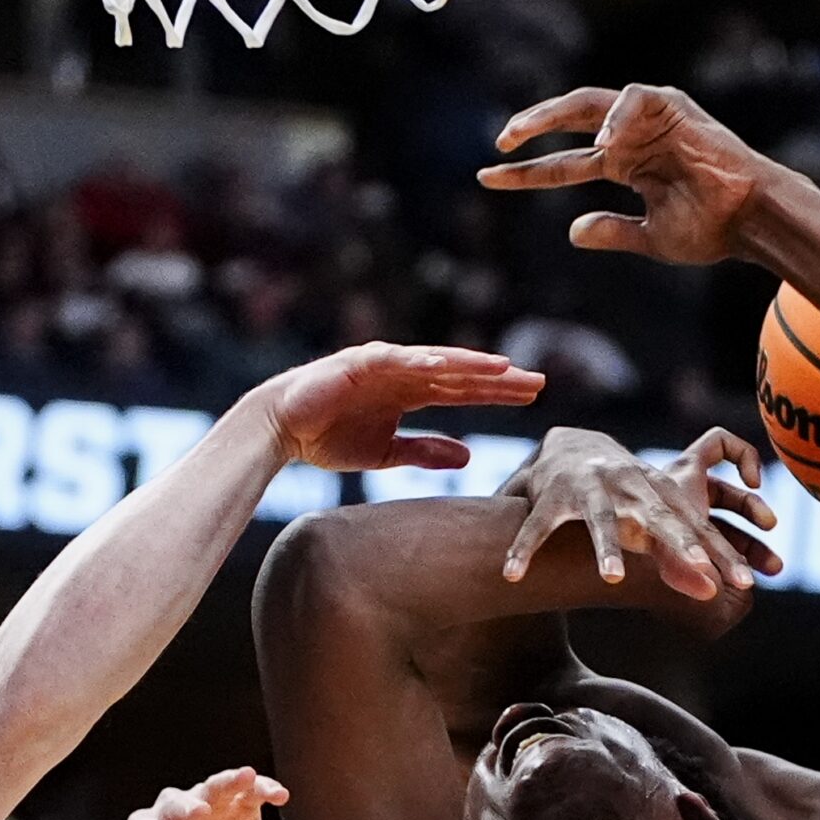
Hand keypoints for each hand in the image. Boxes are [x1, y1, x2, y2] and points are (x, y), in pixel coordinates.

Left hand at [123, 768, 289, 819]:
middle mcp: (171, 814)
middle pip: (175, 803)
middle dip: (187, 808)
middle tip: (200, 813)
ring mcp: (207, 807)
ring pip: (213, 788)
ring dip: (229, 781)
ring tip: (247, 776)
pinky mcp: (238, 809)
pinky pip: (251, 793)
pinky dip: (264, 789)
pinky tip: (279, 794)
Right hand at [259, 343, 545, 472]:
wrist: (282, 429)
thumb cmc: (329, 437)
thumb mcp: (387, 453)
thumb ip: (425, 451)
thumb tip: (467, 458)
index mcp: (411, 393)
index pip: (463, 391)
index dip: (497, 394)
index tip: (532, 396)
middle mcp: (403, 374)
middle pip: (459, 374)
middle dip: (497, 378)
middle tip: (537, 381)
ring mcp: (382, 365)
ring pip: (434, 362)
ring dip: (468, 364)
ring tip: (502, 367)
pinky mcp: (357, 363)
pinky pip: (392, 361)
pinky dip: (415, 361)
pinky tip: (441, 365)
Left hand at [480, 84, 780, 264]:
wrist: (749, 220)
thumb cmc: (710, 229)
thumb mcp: (649, 237)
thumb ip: (611, 232)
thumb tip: (572, 232)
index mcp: (625, 165)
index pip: (565, 165)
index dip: (528, 173)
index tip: (489, 177)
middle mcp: (631, 138)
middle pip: (569, 123)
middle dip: (531, 130)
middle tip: (498, 144)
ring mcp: (650, 120)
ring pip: (589, 103)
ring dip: (551, 114)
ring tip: (521, 132)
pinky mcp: (672, 106)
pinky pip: (632, 98)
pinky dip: (614, 116)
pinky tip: (603, 143)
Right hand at [500, 427, 781, 600]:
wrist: (573, 444)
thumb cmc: (625, 494)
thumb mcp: (653, 518)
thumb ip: (680, 557)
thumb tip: (713, 597)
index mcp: (660, 496)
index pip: (698, 529)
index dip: (721, 556)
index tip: (745, 584)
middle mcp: (631, 490)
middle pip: (661, 520)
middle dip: (682, 546)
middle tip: (702, 573)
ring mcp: (591, 492)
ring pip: (601, 522)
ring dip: (607, 548)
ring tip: (613, 578)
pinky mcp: (552, 498)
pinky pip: (539, 527)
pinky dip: (525, 549)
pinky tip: (513, 575)